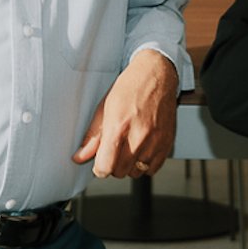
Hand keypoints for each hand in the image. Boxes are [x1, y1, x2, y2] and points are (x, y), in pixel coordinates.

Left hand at [74, 49, 178, 177]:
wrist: (156, 76)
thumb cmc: (129, 89)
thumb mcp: (103, 108)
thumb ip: (92, 137)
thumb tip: (79, 157)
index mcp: (118, 126)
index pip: (105, 166)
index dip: (99, 167)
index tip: (100, 161)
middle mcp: (138, 136)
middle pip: (120, 172)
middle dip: (113, 165)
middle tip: (114, 149)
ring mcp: (155, 141)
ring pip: (136, 172)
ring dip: (129, 165)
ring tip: (129, 147)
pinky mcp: (167, 143)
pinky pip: (152, 169)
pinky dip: (145, 164)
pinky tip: (142, 149)